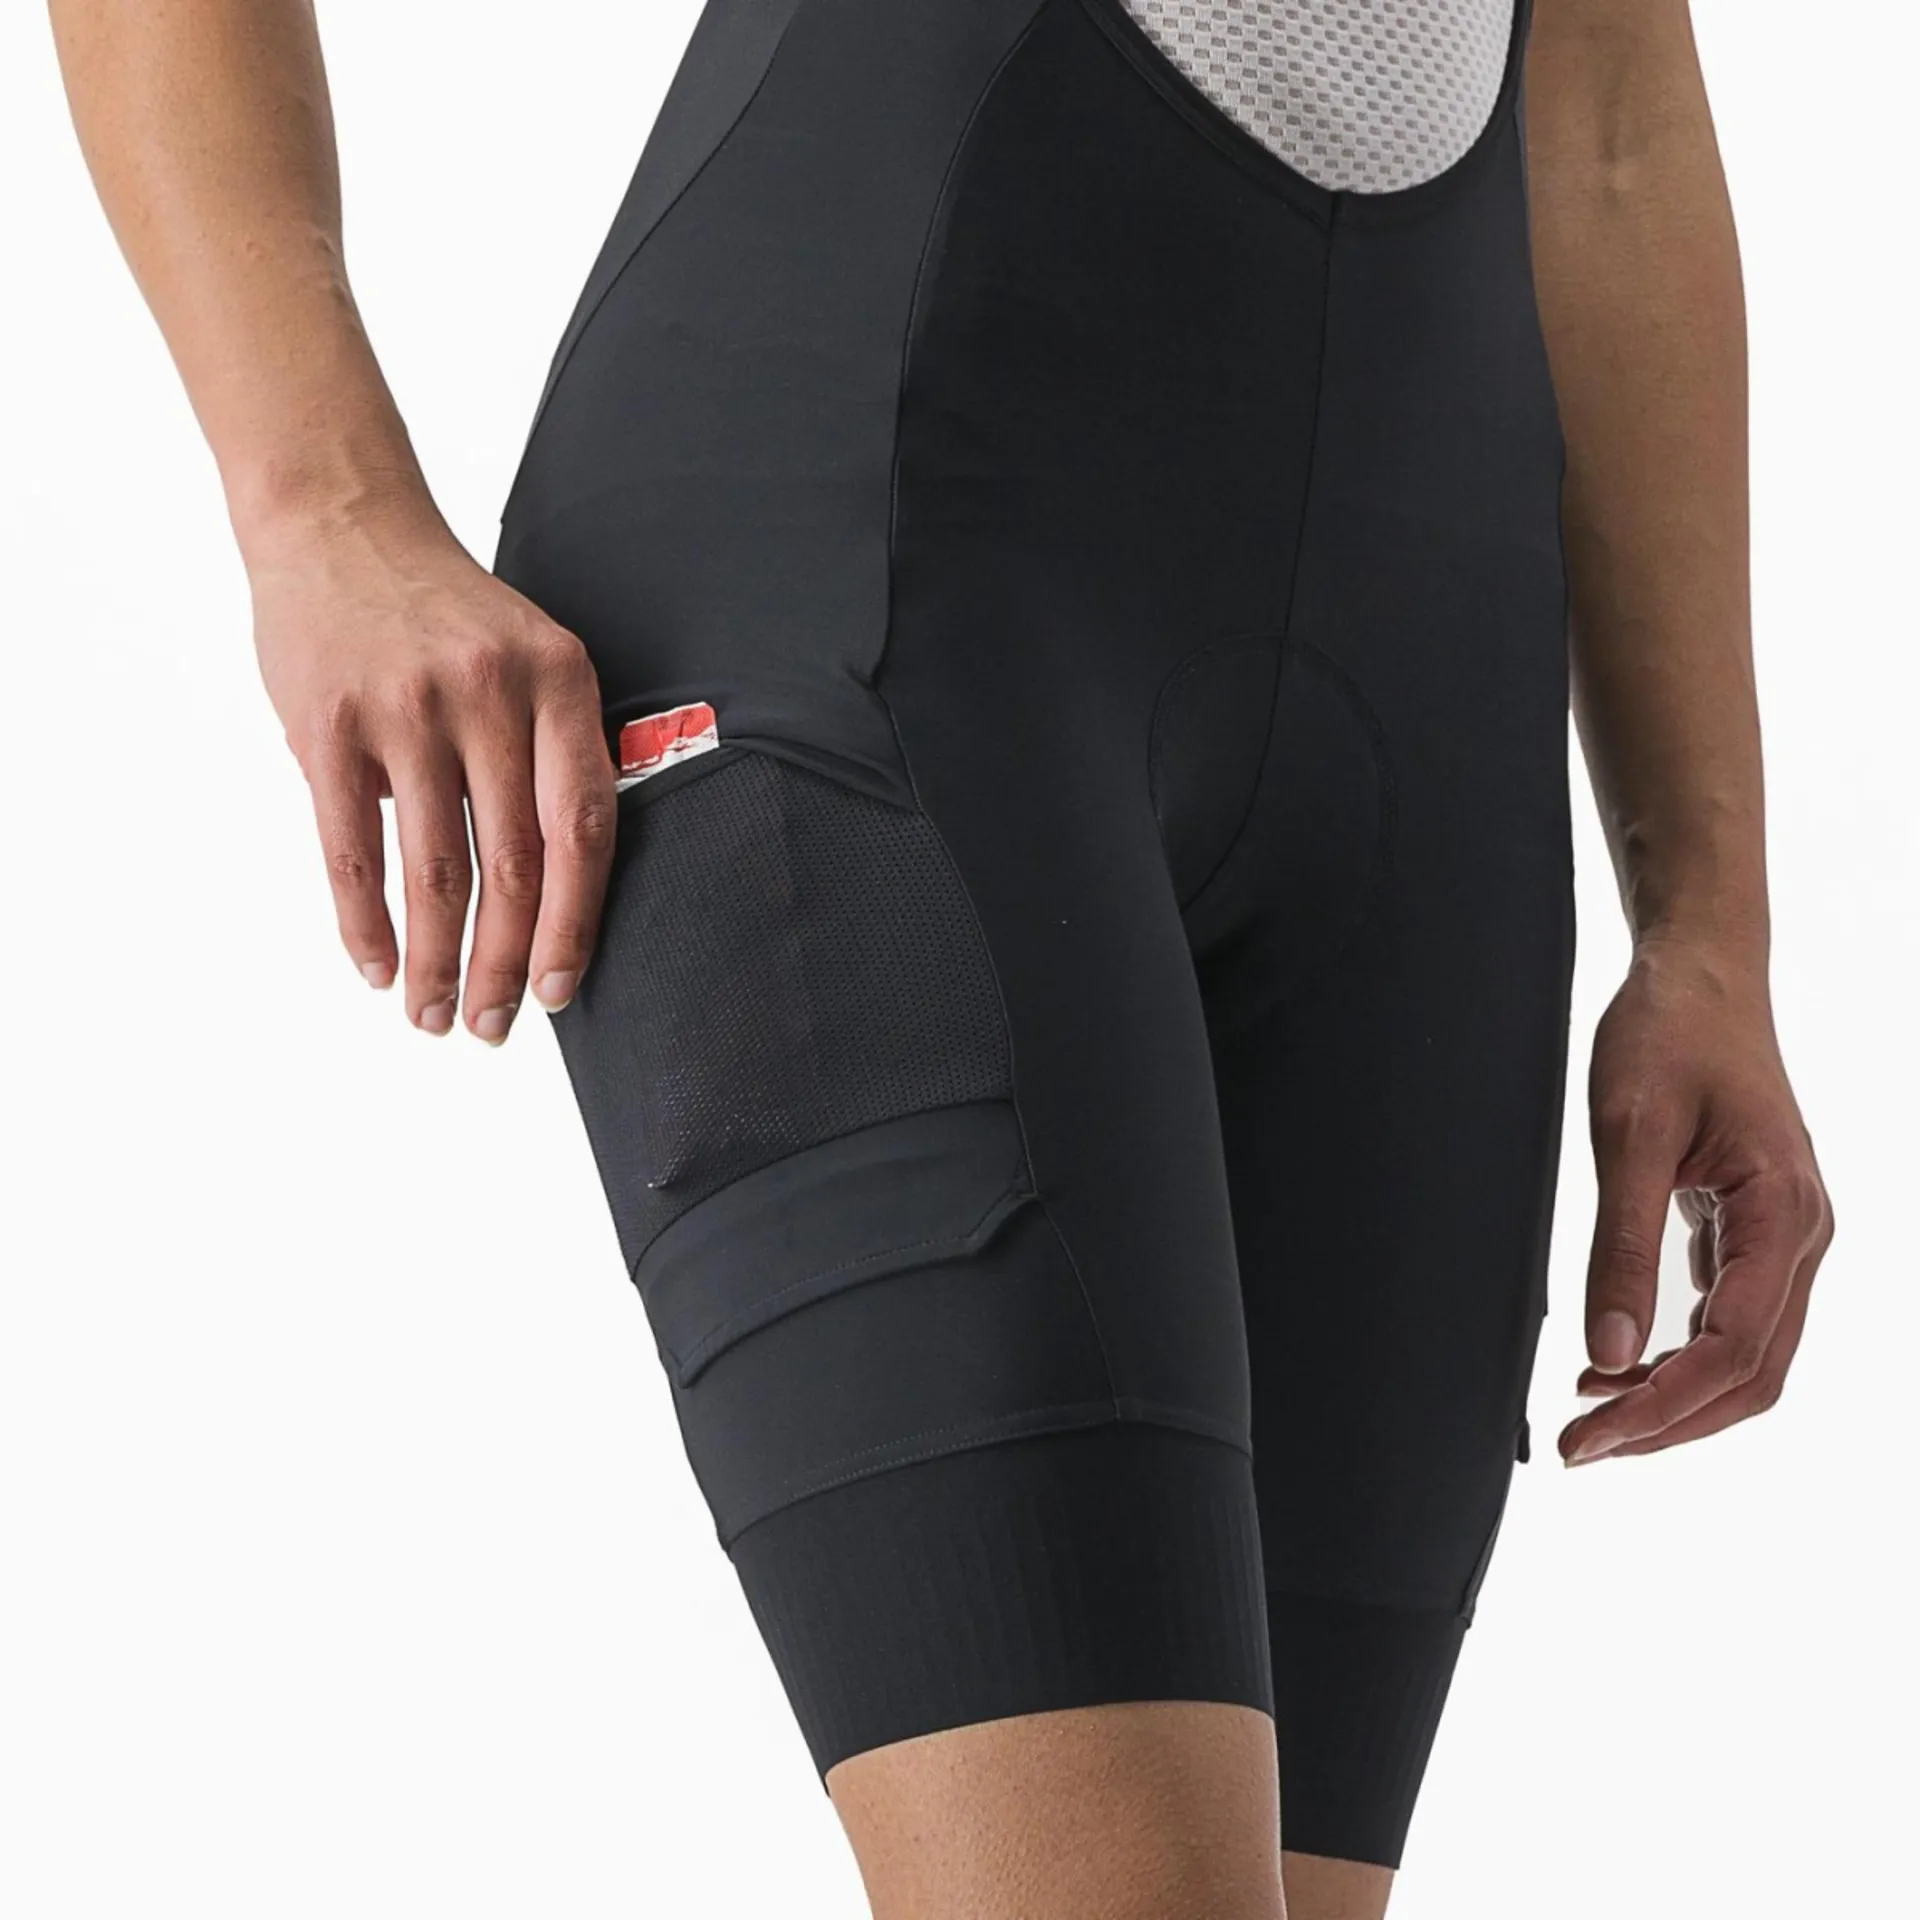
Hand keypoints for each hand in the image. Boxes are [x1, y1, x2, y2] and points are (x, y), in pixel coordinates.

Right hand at [247, 488, 615, 1042]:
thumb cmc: (449, 616)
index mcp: (560, 682)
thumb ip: (556, 754)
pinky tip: (378, 968)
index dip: (576, 921)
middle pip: (515, 863)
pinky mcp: (328, 724)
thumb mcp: (534, 657)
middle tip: (494, 1027)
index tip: (560, 991)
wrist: (343, 524)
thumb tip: (569, 891)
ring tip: (433, 1016)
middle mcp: (490, 694)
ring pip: (435, 869)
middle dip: (505, 962)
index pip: (584, 825)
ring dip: (436, 961)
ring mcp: (406, 708)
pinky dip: (365, 923)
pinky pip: (351, 848)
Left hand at [1561, 938, 1832, 1464]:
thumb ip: (1620, 1244)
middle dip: (1670, 1421)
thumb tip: (1607, 1350)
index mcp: (1783, 1215)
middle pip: (1753, 1374)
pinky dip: (1685, 1352)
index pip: (1732, 1352)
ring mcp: (1786, 1231)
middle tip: (1586, 1445)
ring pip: (1750, 1351)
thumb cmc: (1670, 1033)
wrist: (1699, 970)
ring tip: (1596, 1408)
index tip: (1590, 1438)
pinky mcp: (1757, 1222)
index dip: (1660, 1409)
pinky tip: (1626, 1357)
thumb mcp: (1629, 1134)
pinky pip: (1737, 1313)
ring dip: (1678, 1393)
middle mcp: (1801, 1234)